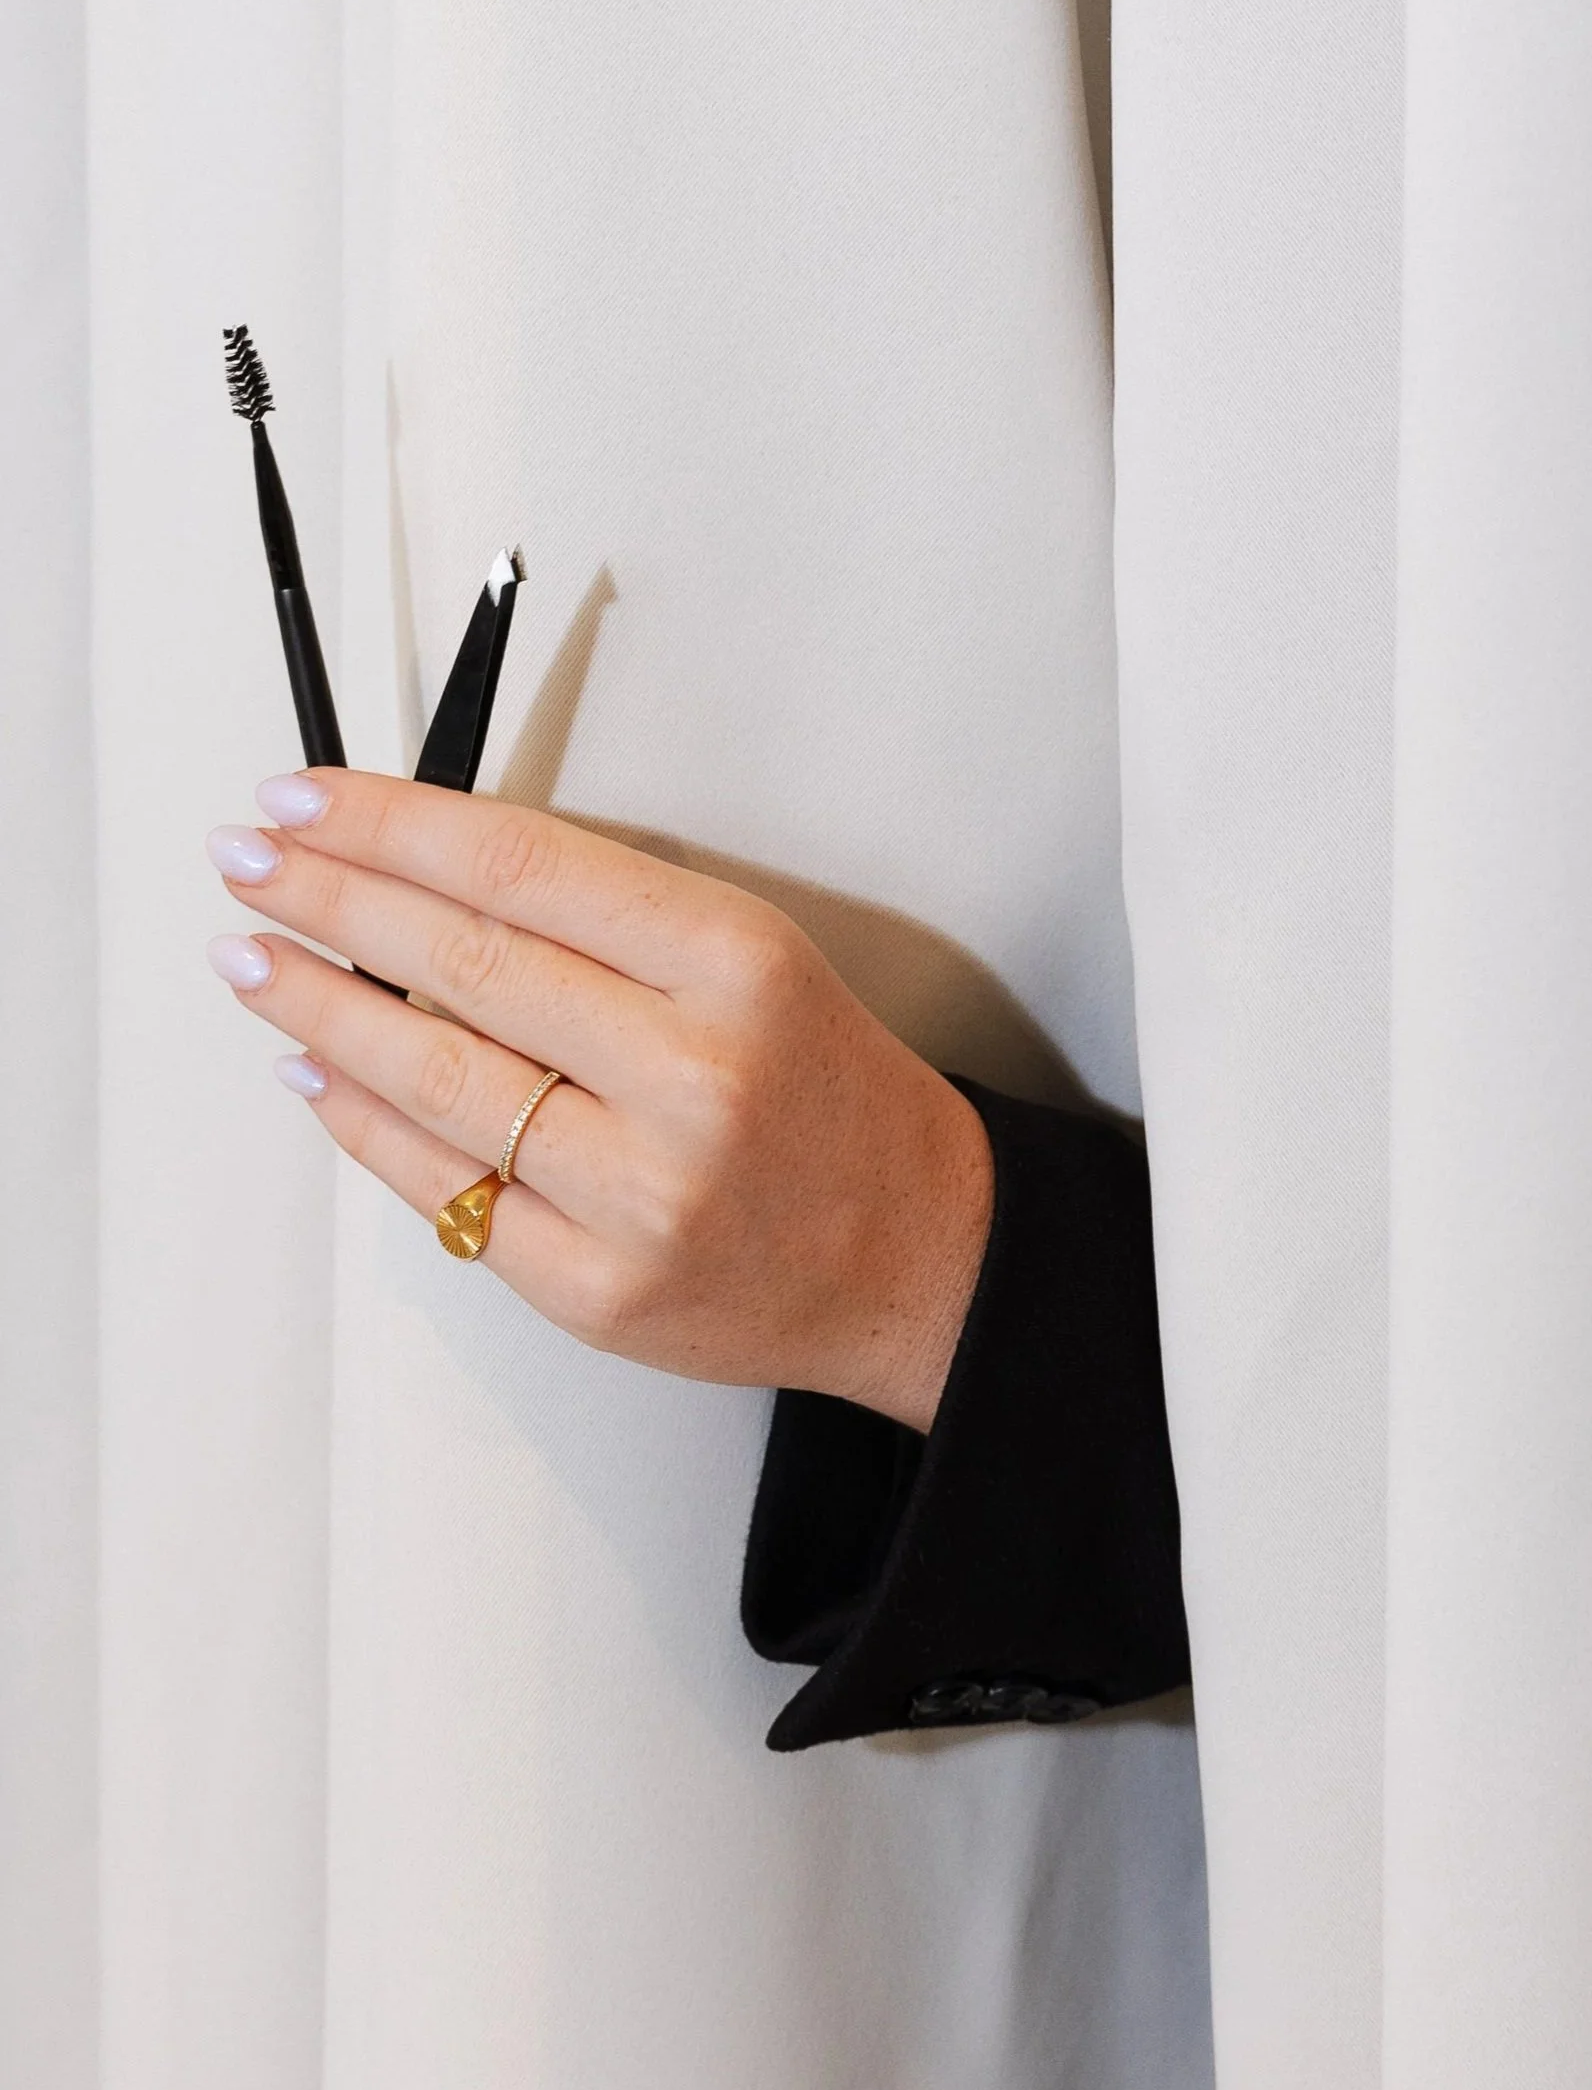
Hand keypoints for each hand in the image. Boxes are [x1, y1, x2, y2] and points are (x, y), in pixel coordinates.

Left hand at [204, 771, 992, 1429]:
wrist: (915, 1253)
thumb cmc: (824, 1092)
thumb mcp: (750, 958)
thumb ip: (601, 920)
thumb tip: (415, 879)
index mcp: (735, 965)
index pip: (517, 867)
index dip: (384, 825)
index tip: (299, 799)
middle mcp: (689, 1077)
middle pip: (459, 963)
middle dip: (325, 900)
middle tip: (246, 861)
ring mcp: (639, 1195)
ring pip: (431, 1079)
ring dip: (316, 1009)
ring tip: (251, 958)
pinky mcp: (597, 1290)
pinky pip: (444, 1193)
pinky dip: (361, 1123)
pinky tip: (314, 1070)